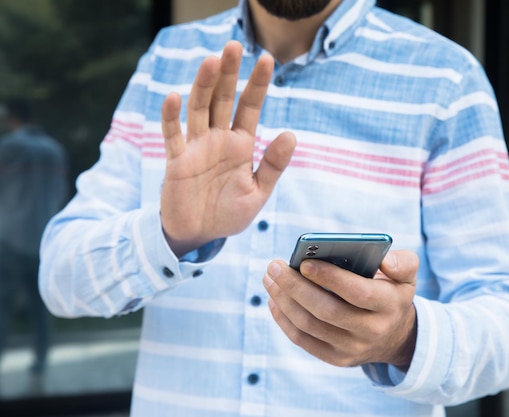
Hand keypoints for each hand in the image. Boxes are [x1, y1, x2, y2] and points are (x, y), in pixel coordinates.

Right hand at [160, 41, 295, 255]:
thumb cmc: (228, 213)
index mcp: (241, 145)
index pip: (250, 107)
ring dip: (204, 86)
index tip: (267, 59)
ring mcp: (196, 147)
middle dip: (229, 74)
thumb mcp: (258, 192)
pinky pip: (172, 136)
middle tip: (234, 46)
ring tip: (211, 61)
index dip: (258, 84)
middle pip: (223, 99)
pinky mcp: (176, 161)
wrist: (199, 236)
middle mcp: (218, 139)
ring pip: (199, 109)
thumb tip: (291, 134)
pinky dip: (171, 117)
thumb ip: (273, 165)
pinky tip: (173, 97)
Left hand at [263, 250, 418, 368]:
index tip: (304, 262)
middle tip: (274, 266)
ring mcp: (353, 349)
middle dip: (296, 287)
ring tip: (269, 278)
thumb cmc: (391, 292)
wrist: (395, 335)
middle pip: (327, 311)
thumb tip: (383, 259)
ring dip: (284, 300)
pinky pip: (303, 340)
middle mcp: (373, 330)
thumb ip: (402, 261)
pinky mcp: (336, 359)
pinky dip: (284, 319)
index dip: (330, 278)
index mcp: (389, 304)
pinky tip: (274, 299)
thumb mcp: (406, 275)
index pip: (358, 293)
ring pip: (310, 325)